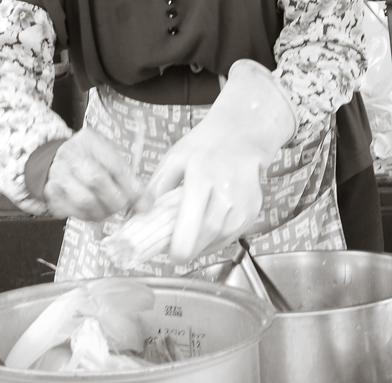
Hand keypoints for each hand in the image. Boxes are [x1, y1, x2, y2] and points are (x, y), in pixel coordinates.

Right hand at [43, 127, 140, 220]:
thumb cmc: (88, 157)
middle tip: (123, 204)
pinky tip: (94, 208)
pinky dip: (90, 216)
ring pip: (85, 202)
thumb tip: (146, 203)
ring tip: (108, 207)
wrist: (55, 161)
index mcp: (88, 142)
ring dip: (104, 211)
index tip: (144, 201)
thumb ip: (128, 175)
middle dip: (116, 200)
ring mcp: (58, 178)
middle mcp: (69, 157)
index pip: (113, 164)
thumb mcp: (109, 155)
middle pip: (96, 182)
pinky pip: (76, 214)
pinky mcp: (53, 198)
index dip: (130, 186)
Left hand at [142, 59, 295, 262]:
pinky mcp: (252, 211)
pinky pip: (231, 236)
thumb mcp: (173, 160)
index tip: (171, 254)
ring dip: (202, 246)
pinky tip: (204, 232)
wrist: (240, 137)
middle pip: (208, 234)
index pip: (194, 220)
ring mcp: (243, 203)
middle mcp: (227, 192)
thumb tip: (139, 217)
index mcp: (202, 176)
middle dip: (189, 249)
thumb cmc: (203, 147)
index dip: (182, 244)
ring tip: (188, 239)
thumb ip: (156, 189)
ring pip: (221, 238)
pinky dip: (215, 240)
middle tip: (174, 252)